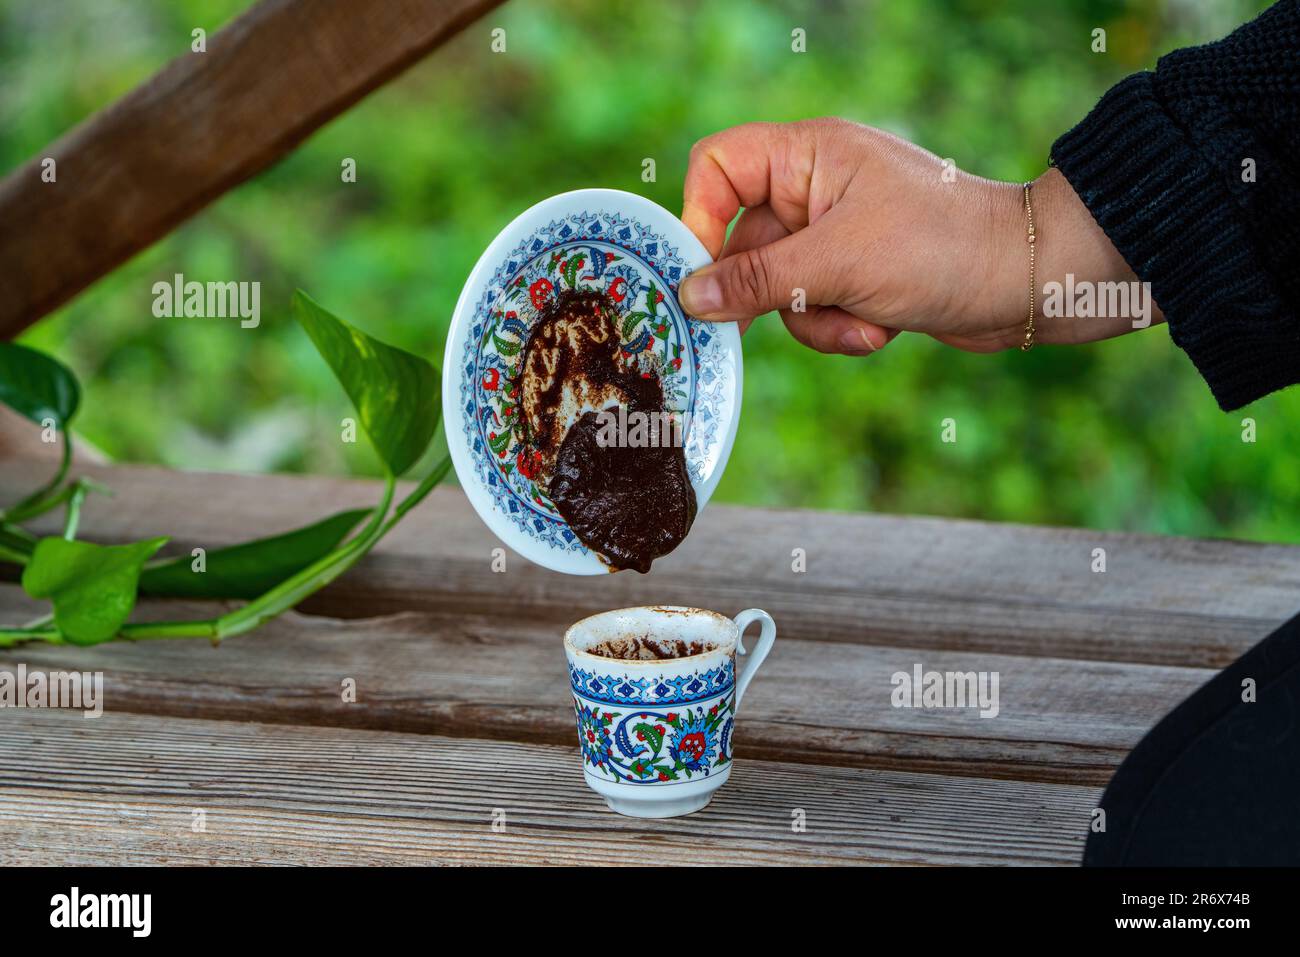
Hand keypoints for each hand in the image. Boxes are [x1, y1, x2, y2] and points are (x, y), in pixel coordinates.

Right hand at [678, 118, 1160, 354]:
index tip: (705, 273)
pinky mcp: (854, 275)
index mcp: (808, 156)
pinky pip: (811, 309)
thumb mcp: (837, 264)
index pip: (719, 165)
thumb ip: (756, 280)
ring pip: (775, 288)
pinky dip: (839, 328)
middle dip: (769, 292)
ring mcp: (834, 234)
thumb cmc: (940, 249)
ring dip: (813, 318)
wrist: (1029, 283)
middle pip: (742, 242)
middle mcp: (814, 189)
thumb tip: (689, 296)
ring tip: (864, 320)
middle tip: (765, 325)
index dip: (699, 216)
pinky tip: (881, 328)